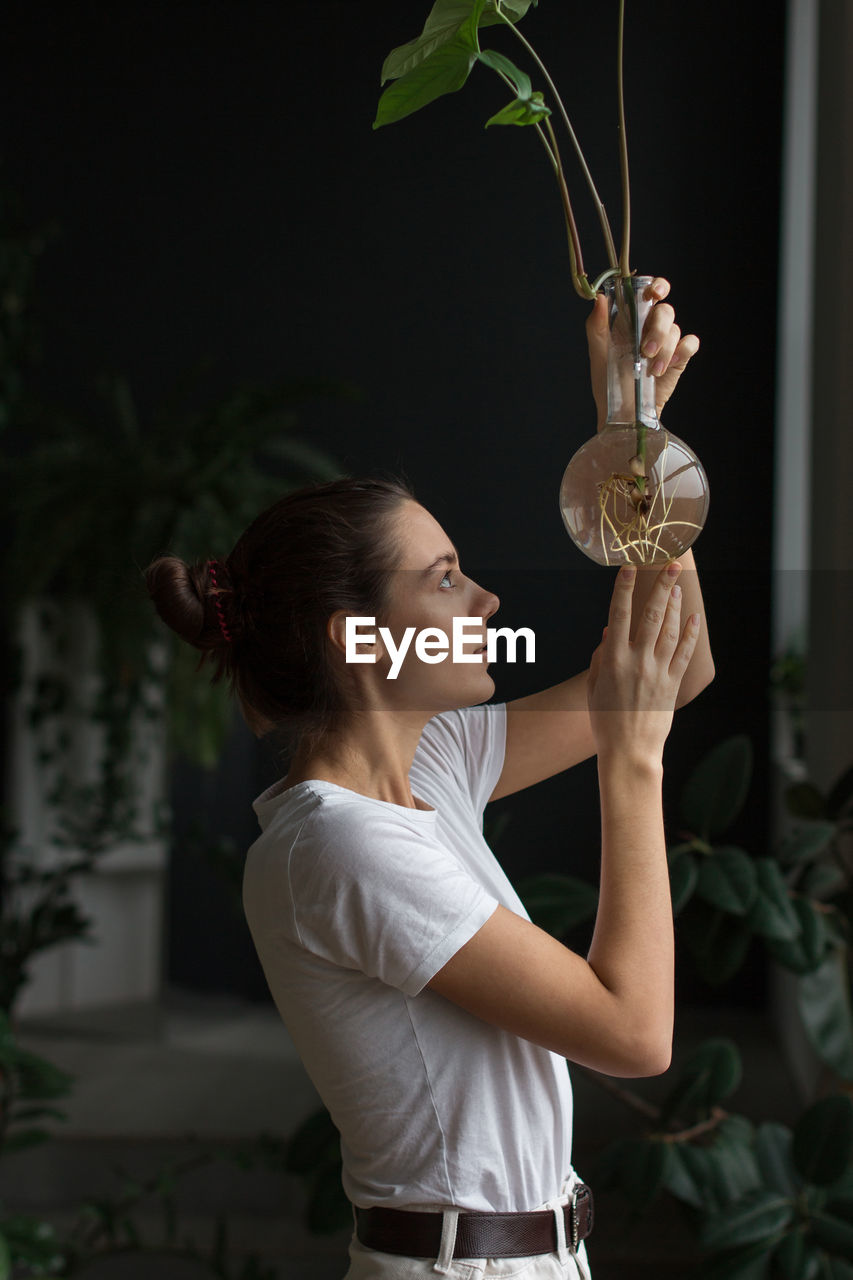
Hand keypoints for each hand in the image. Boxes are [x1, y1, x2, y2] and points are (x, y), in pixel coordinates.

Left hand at [586, 277, 700, 425]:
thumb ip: (597, 326)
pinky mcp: (679, 359)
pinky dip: (683, 350)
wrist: (624, 414)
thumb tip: (600, 298)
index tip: (655, 294)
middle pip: (665, 311)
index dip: (656, 287)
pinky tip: (669, 365)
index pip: (648, 293)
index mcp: (631, 321)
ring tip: (652, 370)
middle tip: (646, 351)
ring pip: (676, 329)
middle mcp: (650, 328)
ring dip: (665, 349)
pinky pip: (690, 343)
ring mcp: (666, 343)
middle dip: (658, 329)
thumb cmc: (608, 384)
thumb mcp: (598, 354)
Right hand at [587, 562, 699, 763]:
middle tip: (671, 565)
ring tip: (677, 587)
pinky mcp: (673, 685)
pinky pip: (685, 654)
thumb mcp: (593, 688)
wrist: (629, 752)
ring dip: (675, 606)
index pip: (618, 615)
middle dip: (662, 587)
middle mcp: (637, 662)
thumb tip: (610, 631)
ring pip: (670, 631)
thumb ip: (601, 657)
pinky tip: (693, 618)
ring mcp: (657, 673)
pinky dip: (690, 634)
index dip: (624, 589)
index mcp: (613, 661)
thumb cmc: (605, 721)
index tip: (628, 568)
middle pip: (652, 616)